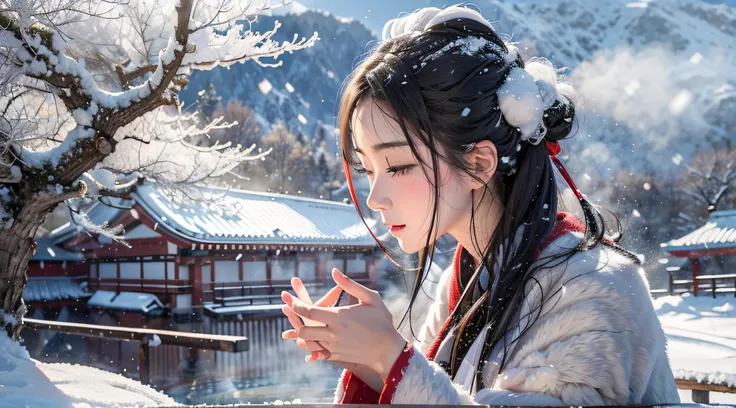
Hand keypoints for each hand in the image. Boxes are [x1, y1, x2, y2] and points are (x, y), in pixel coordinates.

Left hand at [281, 268, 406, 381]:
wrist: (388, 349)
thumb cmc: (381, 321)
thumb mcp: (370, 298)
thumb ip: (350, 284)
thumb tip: (334, 271)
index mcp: (339, 317)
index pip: (309, 311)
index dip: (296, 304)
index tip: (290, 299)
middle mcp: (333, 333)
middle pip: (303, 328)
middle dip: (294, 319)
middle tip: (288, 309)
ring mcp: (334, 346)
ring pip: (307, 341)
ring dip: (301, 332)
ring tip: (297, 321)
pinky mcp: (336, 356)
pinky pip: (316, 352)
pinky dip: (309, 346)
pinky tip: (306, 341)